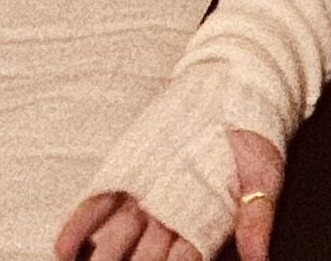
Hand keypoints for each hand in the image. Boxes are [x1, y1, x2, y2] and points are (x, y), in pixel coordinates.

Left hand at [55, 129, 284, 260]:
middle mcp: (169, 220)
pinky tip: (65, 249)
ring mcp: (145, 198)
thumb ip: (257, 218)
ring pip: (115, 240)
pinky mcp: (128, 172)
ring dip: (100, 259)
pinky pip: (97, 205)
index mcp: (204, 227)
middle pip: (143, 260)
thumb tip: (260, 259)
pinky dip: (79, 228)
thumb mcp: (265, 175)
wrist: (238, 86)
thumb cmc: (255, 136)